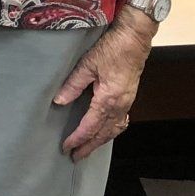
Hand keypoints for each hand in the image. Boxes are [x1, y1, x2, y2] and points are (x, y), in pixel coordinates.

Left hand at [55, 11, 153, 159]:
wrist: (135, 39)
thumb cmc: (112, 48)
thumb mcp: (87, 64)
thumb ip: (73, 84)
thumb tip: (59, 101)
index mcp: (108, 99)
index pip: (90, 126)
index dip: (78, 138)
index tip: (67, 147)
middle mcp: (120, 104)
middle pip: (104, 133)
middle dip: (90, 146)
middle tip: (76, 156)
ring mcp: (127, 102)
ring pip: (114, 129)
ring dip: (101, 141)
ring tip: (89, 148)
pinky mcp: (129, 96)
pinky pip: (121, 120)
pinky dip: (112, 130)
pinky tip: (106, 131)